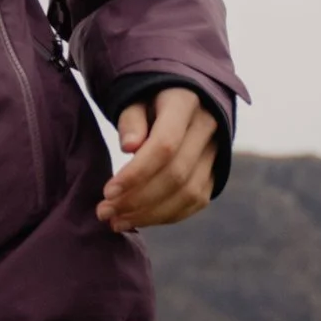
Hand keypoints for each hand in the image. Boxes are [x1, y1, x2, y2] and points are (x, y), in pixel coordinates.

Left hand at [98, 86, 216, 231]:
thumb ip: (131, 120)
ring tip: (116, 221)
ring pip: (189, 193)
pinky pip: (196, 201)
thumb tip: (128, 147)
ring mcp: (216, 151)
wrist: (182, 98)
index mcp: (185, 103)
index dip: (136, 173)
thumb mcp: (134, 98)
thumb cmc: (147, 98)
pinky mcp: (215, 172)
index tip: (107, 191)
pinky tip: (138, 220)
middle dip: (137, 199)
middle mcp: (208, 127)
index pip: (165, 145)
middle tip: (104, 212)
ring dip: (150, 214)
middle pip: (176, 174)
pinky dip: (166, 216)